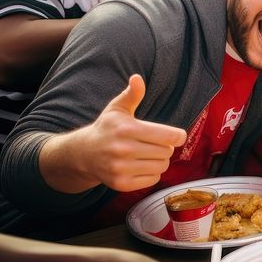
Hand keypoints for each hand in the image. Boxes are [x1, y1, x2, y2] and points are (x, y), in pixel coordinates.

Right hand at [40, 75, 186, 193]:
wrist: (84, 154)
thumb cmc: (107, 129)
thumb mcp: (117, 109)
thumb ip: (132, 94)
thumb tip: (137, 78)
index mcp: (128, 129)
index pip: (169, 136)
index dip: (177, 136)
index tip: (176, 136)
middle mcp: (124, 149)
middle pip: (167, 152)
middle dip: (165, 147)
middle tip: (154, 144)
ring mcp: (121, 168)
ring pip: (162, 166)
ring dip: (159, 161)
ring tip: (147, 154)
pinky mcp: (121, 183)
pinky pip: (153, 179)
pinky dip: (151, 174)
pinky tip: (140, 166)